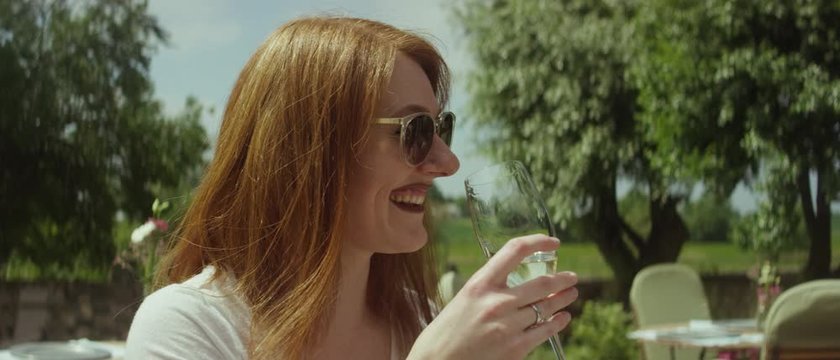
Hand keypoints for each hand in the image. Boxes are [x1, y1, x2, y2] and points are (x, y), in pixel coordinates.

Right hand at [408, 234, 578, 359]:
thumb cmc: (445, 332)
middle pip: (541, 282)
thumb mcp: (464, 299)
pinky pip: (544, 331)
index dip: (538, 242)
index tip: (552, 243)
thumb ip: (488, 289)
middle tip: (571, 277)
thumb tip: (515, 283)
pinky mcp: (515, 348)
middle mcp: (496, 302)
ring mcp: (507, 326)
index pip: (515, 250)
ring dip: (563, 299)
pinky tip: (562, 318)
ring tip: (571, 294)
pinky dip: (558, 322)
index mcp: (479, 284)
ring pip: (546, 306)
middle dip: (562, 278)